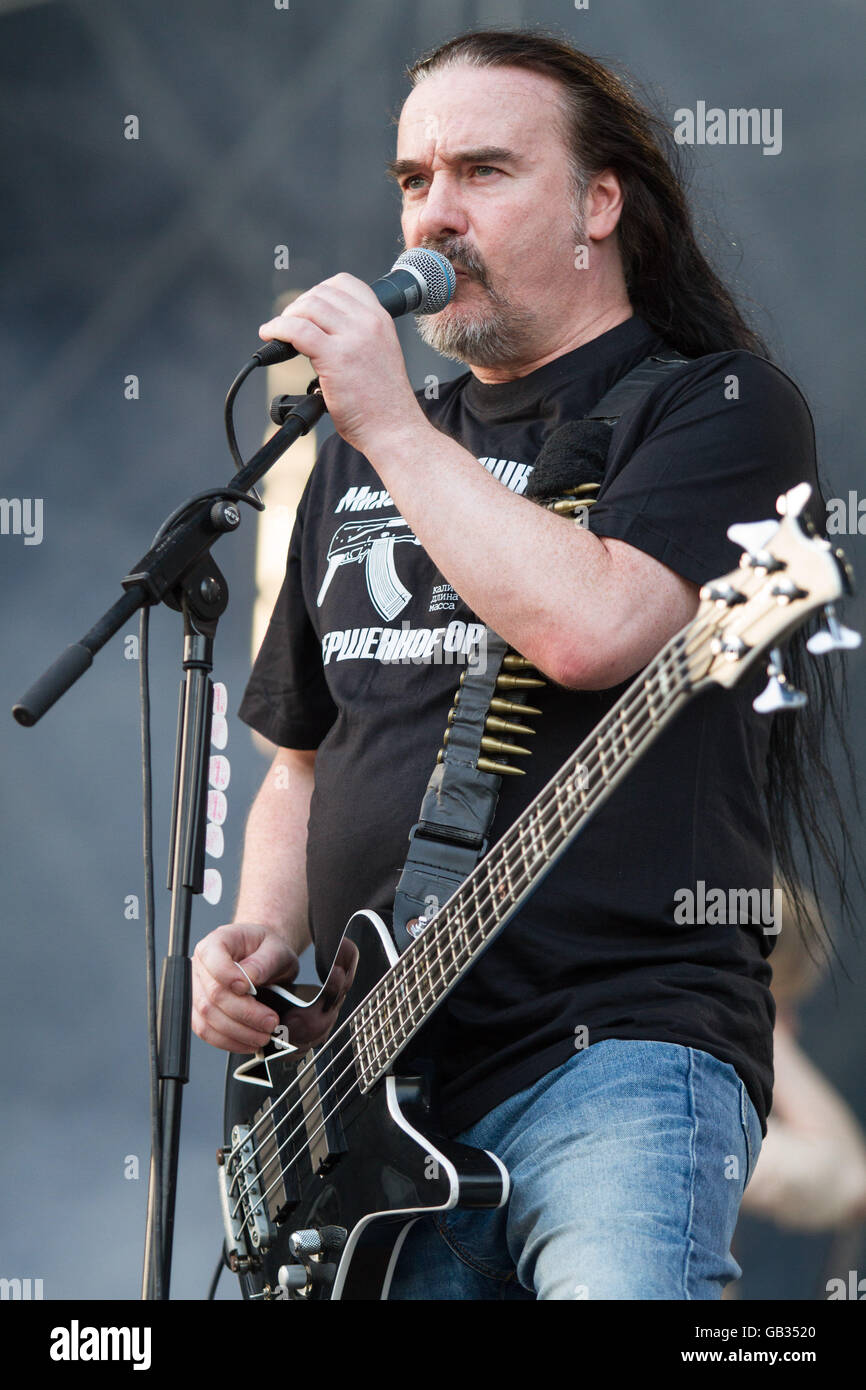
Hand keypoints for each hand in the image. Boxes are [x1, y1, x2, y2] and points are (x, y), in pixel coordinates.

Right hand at [192, 922, 299, 1053]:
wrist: (265, 958)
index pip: (213, 962)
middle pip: (213, 997)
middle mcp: (200, 967)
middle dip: (244, 1015)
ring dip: (237, 1033)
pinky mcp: (201, 1012)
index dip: (229, 978)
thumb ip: (264, 961)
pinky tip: (248, 1042)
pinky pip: (207, 1032)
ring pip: (208, 1019)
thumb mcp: (276, 948)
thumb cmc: (267, 950)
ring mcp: (197, 991)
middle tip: (270, 1022)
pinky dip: (228, 1042)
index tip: (251, 990)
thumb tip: (249, 978)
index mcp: (216, 943)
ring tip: (263, 1036)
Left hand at [257, 274, 426, 454]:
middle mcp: (370, 323)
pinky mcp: (336, 357)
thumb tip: (317, 333)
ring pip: (308, 308)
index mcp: (381, 320)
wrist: (394, 430)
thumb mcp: (379, 356)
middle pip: (322, 293)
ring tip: (279, 334)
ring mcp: (354, 338)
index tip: (307, 310)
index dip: (319, 292)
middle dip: (299, 306)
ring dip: (286, 317)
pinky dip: (277, 329)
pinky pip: (297, 330)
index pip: (345, 284)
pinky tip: (270, 336)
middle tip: (288, 326)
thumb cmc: (383, 405)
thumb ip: (356, 338)